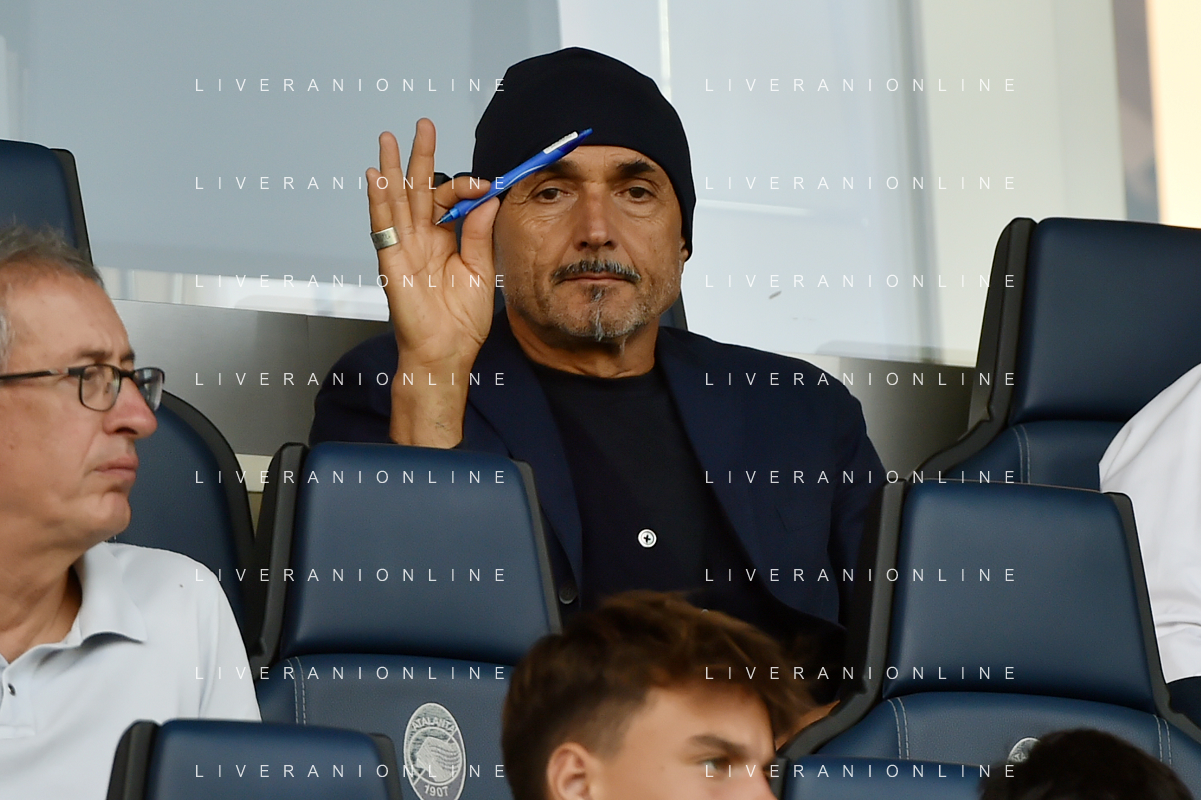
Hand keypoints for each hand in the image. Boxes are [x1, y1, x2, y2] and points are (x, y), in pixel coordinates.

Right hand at [366, 119, 500, 445]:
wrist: (445, 352)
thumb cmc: (461, 321)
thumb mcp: (481, 271)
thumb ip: (480, 234)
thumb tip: (488, 198)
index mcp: (445, 240)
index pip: (451, 200)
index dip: (467, 186)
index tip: (487, 183)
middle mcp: (423, 239)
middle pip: (420, 190)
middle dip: (422, 157)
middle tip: (424, 125)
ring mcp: (405, 247)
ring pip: (397, 200)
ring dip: (392, 168)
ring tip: (388, 139)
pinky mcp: (392, 260)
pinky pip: (383, 226)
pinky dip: (379, 201)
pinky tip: (376, 177)